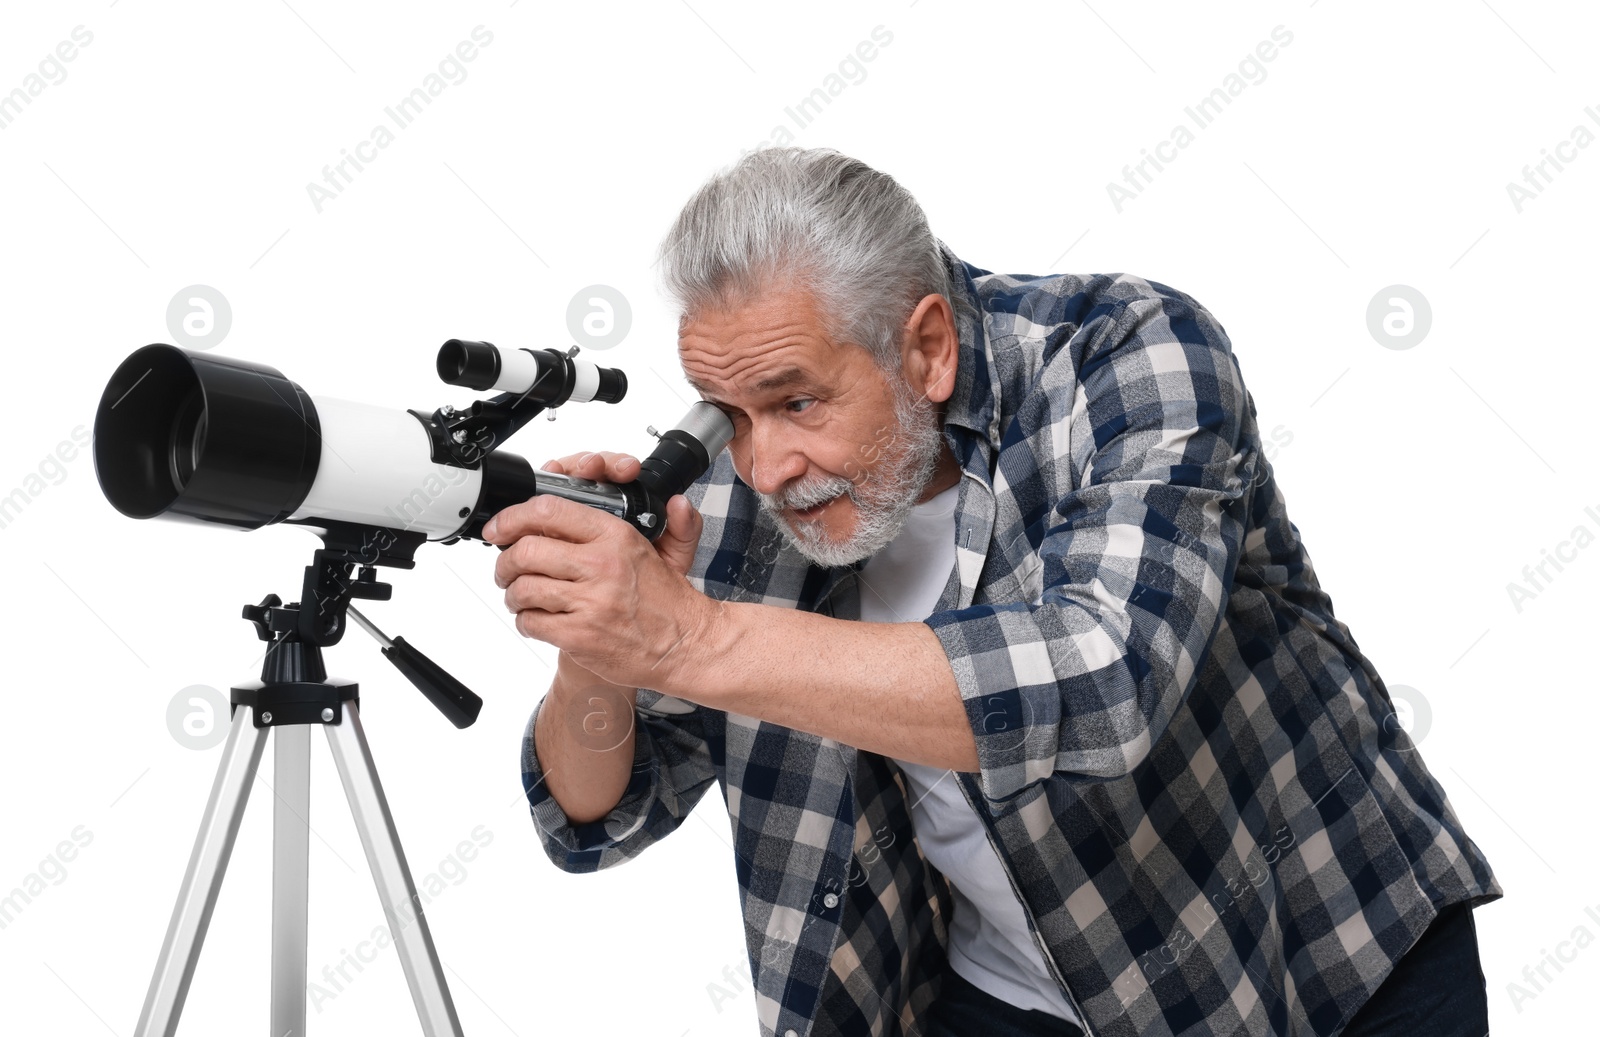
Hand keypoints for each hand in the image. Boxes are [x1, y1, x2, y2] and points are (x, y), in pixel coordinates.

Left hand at [483, 451, 714, 689]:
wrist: (687, 646)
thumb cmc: (667, 602)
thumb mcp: (663, 549)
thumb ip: (654, 519)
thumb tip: (668, 500)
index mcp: (616, 537)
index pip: (550, 511)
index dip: (513, 517)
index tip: (500, 527)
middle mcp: (602, 565)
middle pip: (527, 550)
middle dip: (505, 561)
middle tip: (506, 569)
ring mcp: (590, 602)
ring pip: (524, 588)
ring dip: (513, 594)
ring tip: (519, 597)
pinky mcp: (579, 636)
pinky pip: (532, 622)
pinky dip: (525, 622)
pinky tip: (535, 620)